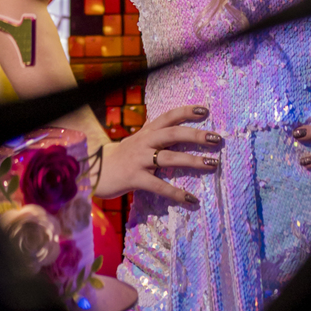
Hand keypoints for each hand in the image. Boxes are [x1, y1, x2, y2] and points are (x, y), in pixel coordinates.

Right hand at [95, 105, 222, 204]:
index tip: (205, 111)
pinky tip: (191, 199)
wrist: (94, 171)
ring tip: (213, 164)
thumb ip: (156, 137)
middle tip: (217, 138)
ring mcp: (139, 160)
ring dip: (193, 161)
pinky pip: (159, 186)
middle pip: (173, 134)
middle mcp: (144, 142)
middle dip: (196, 135)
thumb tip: (180, 132)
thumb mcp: (138, 141)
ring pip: (170, 158)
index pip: (168, 116)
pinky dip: (176, 193)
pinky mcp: (135, 178)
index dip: (186, 111)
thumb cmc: (121, 157)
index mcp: (146, 131)